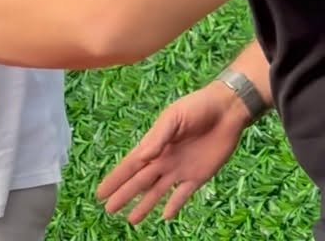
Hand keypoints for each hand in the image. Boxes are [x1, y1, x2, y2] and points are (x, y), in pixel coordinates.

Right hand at [96, 82, 248, 223]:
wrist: (227, 110)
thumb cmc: (197, 107)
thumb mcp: (174, 117)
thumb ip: (157, 138)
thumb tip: (140, 157)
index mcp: (155, 143)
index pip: (130, 165)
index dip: (116, 179)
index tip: (100, 192)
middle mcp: (164, 159)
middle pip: (140, 181)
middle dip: (124, 195)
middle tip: (108, 209)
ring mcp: (180, 169)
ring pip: (158, 192)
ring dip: (145, 205)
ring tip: (131, 221)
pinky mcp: (199, 176)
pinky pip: (183, 195)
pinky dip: (174, 205)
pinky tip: (165, 216)